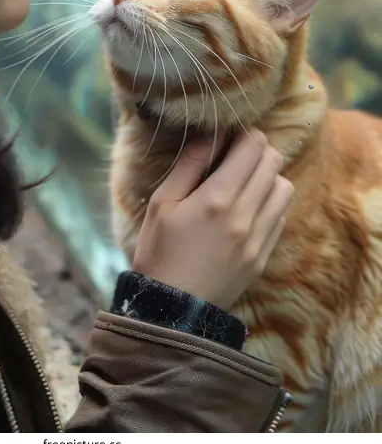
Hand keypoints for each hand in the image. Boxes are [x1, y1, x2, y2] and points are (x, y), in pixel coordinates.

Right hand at [133, 129, 293, 310]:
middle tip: (235, 155)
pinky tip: (246, 210)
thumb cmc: (159, 251)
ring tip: (244, 183)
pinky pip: (280, 216)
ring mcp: (259, 239)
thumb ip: (190, 165)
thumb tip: (211, 134)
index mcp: (217, 198)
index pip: (253, 147)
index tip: (229, 135)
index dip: (244, 133)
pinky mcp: (264, 257)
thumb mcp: (162, 203)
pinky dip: (269, 204)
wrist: (172, 311)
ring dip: (268, 177)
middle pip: (273, 162)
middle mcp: (245, 216)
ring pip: (284, 188)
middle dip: (257, 150)